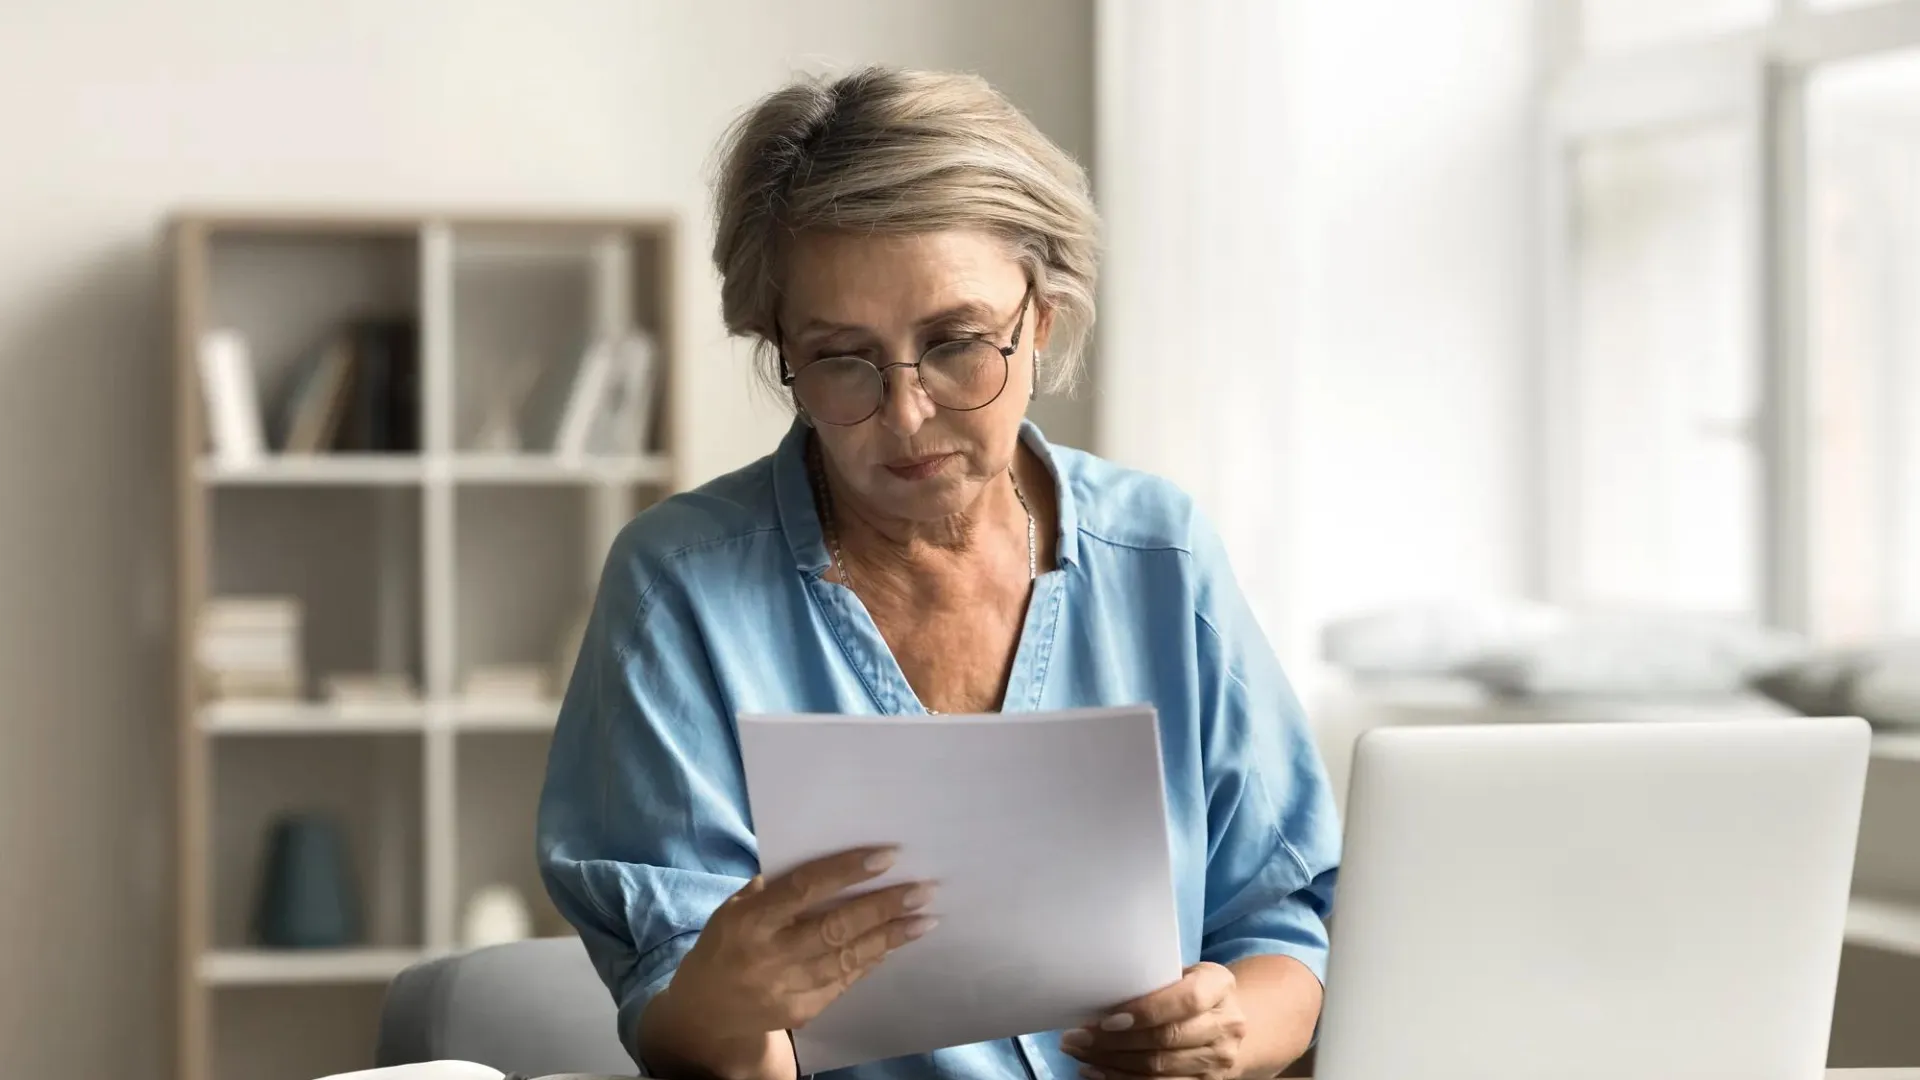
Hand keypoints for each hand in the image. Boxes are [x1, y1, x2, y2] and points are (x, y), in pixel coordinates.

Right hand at [657, 847, 935, 1043]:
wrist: (705, 1011)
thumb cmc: (727, 942)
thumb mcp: (735, 907)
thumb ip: (776, 886)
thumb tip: (832, 855)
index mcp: (749, 921)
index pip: (804, 889)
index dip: (846, 871)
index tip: (886, 856)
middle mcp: (768, 956)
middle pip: (835, 928)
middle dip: (883, 908)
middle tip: (922, 890)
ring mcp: (785, 988)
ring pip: (848, 959)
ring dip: (890, 938)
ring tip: (924, 919)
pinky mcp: (801, 1012)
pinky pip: (844, 981)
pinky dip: (870, 960)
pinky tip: (893, 943)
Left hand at [1060, 963, 1247, 1079]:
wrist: (1227, 1021)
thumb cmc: (1190, 987)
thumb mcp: (1182, 972)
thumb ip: (1153, 979)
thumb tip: (1096, 990)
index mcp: (1219, 986)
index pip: (1185, 1000)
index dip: (1145, 1012)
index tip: (1105, 1019)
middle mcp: (1226, 1025)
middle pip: (1166, 1039)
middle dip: (1114, 1041)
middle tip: (1077, 1037)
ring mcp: (1219, 1060)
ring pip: (1158, 1068)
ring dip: (1112, 1063)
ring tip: (1080, 1054)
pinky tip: (1097, 1072)